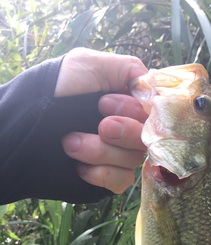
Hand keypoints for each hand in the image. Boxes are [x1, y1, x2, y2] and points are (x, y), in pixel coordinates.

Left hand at [57, 48, 147, 193]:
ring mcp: (116, 154)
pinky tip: (79, 166)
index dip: (135, 110)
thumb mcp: (87, 63)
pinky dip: (101, 173)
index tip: (105, 103)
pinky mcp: (107, 178)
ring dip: (100, 151)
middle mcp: (124, 127)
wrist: (21, 131)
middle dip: (123, 131)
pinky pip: (122, 181)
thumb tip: (154, 89)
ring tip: (70, 142)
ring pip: (133, 159)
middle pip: (148, 137)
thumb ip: (129, 68)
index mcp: (124, 101)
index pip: (153, 111)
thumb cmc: (52, 92)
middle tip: (99, 125)